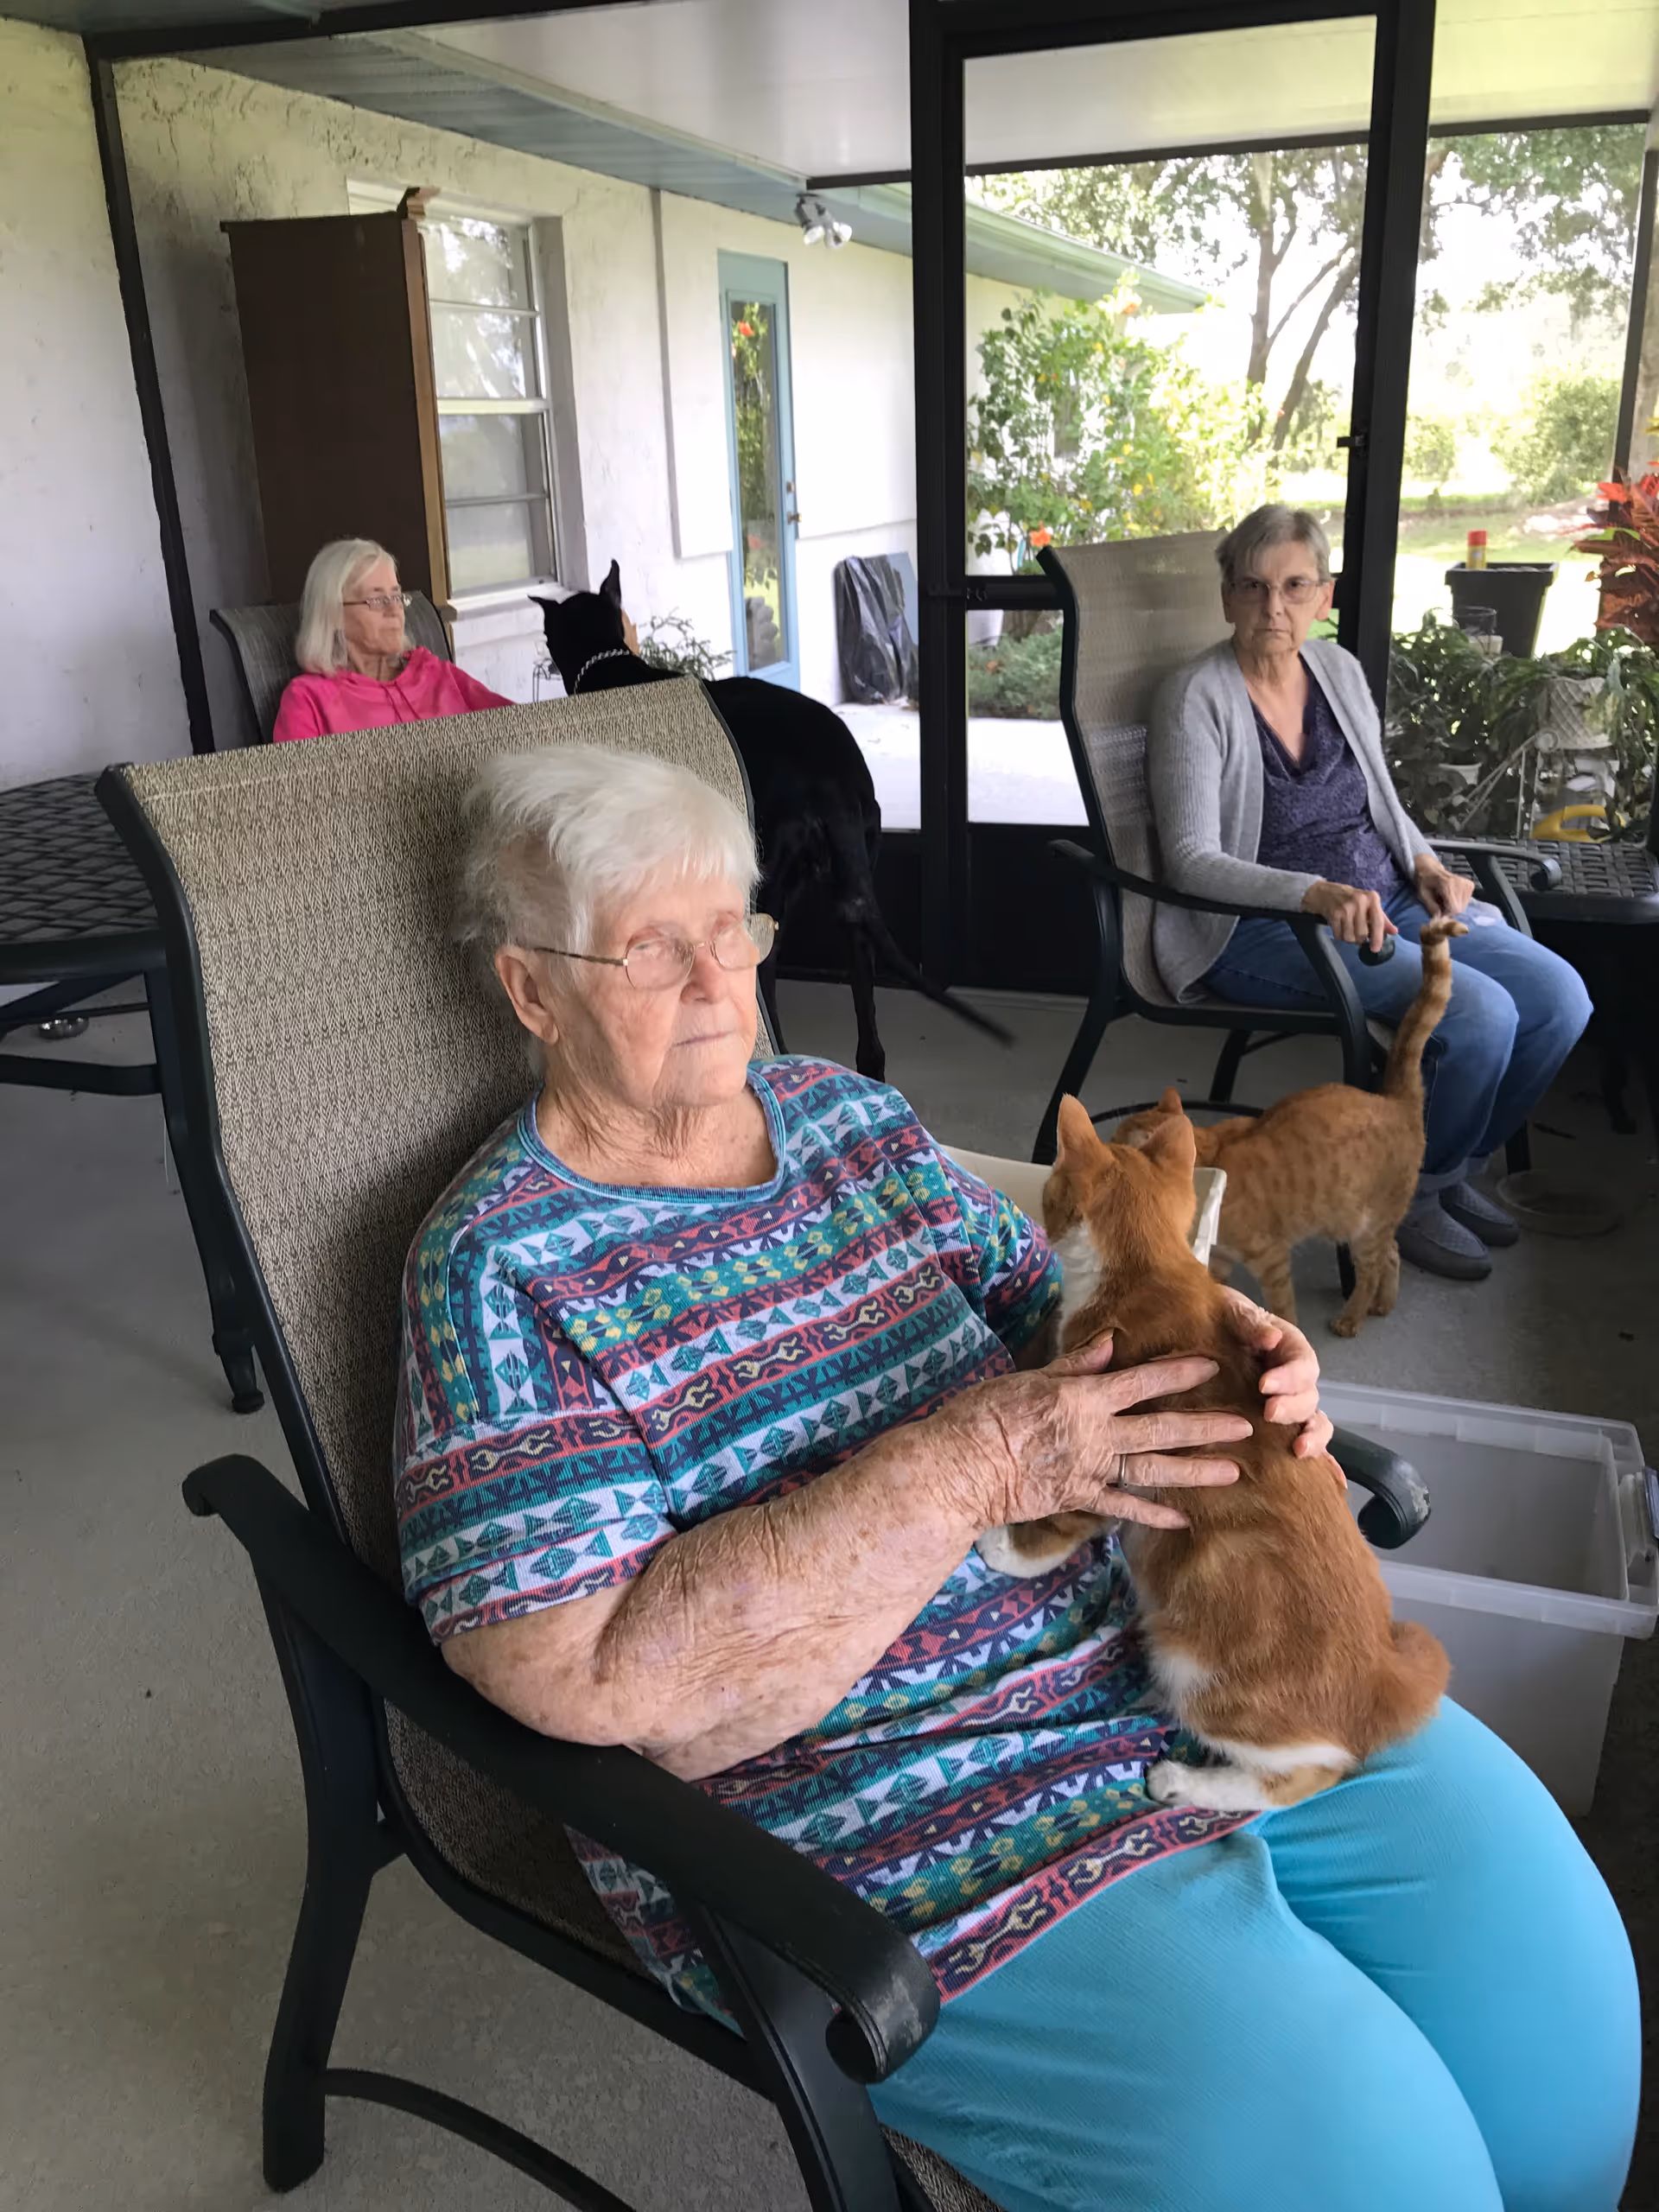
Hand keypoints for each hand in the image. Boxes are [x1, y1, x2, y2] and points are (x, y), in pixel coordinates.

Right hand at [955, 1336, 1248, 1532]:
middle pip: (1161, 1429)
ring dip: (1194, 1470)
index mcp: (1083, 1397)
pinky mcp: (1078, 1499)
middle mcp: (1096, 1434)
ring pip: (1153, 1470)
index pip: (1142, 1381)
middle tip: (1244, 1426)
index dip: (1179, 1373)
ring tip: (1231, 1472)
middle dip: (1206, 1427)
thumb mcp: (1027, 1378)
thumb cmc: (984, 1415)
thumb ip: (1072, 1366)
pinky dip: (1152, 1513)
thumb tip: (1109, 1344)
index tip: (1212, 1367)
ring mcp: (1090, 1470)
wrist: (960, 1469)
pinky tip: (1182, 1517)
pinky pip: (1122, 1507)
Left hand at [1217, 1290, 1336, 1472]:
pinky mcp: (1280, 1423)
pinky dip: (1321, 1458)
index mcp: (1289, 1348)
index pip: (1303, 1363)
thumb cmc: (1221, 1318)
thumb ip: (1250, 1322)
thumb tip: (1270, 1337)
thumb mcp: (1231, 1310)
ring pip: (1314, 1421)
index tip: (1264, 1385)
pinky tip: (1325, 1477)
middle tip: (1269, 1412)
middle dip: (1293, 1407)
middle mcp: (1295, 1378)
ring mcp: (1290, 1402)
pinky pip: (1306, 1440)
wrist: (1205, 1330)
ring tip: (1298, 1449)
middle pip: (1309, 1396)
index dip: (1290, 1376)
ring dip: (1312, 1436)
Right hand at [1302, 879, 1398, 952]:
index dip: (1377, 938)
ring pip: (1350, 937)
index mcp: (1372, 898)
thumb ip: (1381, 919)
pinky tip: (1339, 927)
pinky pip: (1339, 935)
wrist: (1325, 892)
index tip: (1375, 949)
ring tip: (1347, 929)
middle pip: (1363, 933)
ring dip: (1348, 938)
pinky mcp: (1334, 914)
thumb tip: (1394, 931)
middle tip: (1356, 932)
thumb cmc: (1350, 899)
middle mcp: (1359, 901)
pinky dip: (1339, 936)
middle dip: (1359, 938)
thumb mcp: (1368, 904)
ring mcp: (1346, 907)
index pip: (1378, 922)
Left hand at [1413, 854, 1475, 918]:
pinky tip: (1451, 897)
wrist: (1430, 870)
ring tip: (1445, 899)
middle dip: (1449, 910)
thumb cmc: (1425, 882)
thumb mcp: (1423, 894)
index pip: (1454, 908)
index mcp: (1447, 884)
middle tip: (1440, 905)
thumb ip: (1431, 906)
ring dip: (1454, 906)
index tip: (1439, 912)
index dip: (1446, 914)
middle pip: (1460, 908)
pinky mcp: (1470, 885)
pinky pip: (1466, 901)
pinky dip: (1459, 902)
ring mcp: (1466, 883)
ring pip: (1464, 906)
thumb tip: (1439, 917)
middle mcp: (1459, 883)